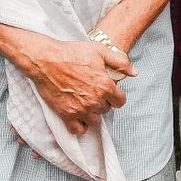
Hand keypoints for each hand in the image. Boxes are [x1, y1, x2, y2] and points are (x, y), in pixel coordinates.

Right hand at [17, 35, 131, 132]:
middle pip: (106, 110)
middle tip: (92, 92)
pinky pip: (78, 129)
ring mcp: (80, 109)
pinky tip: (77, 115)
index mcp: (105, 86)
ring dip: (92, 113)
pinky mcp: (66, 114)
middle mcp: (94, 101)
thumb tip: (134, 73)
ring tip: (85, 102)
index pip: (120, 101)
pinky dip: (79, 125)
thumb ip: (120, 62)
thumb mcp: (99, 51)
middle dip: (102, 102)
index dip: (116, 96)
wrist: (46, 60)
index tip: (109, 92)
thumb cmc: (72, 53)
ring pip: (94, 120)